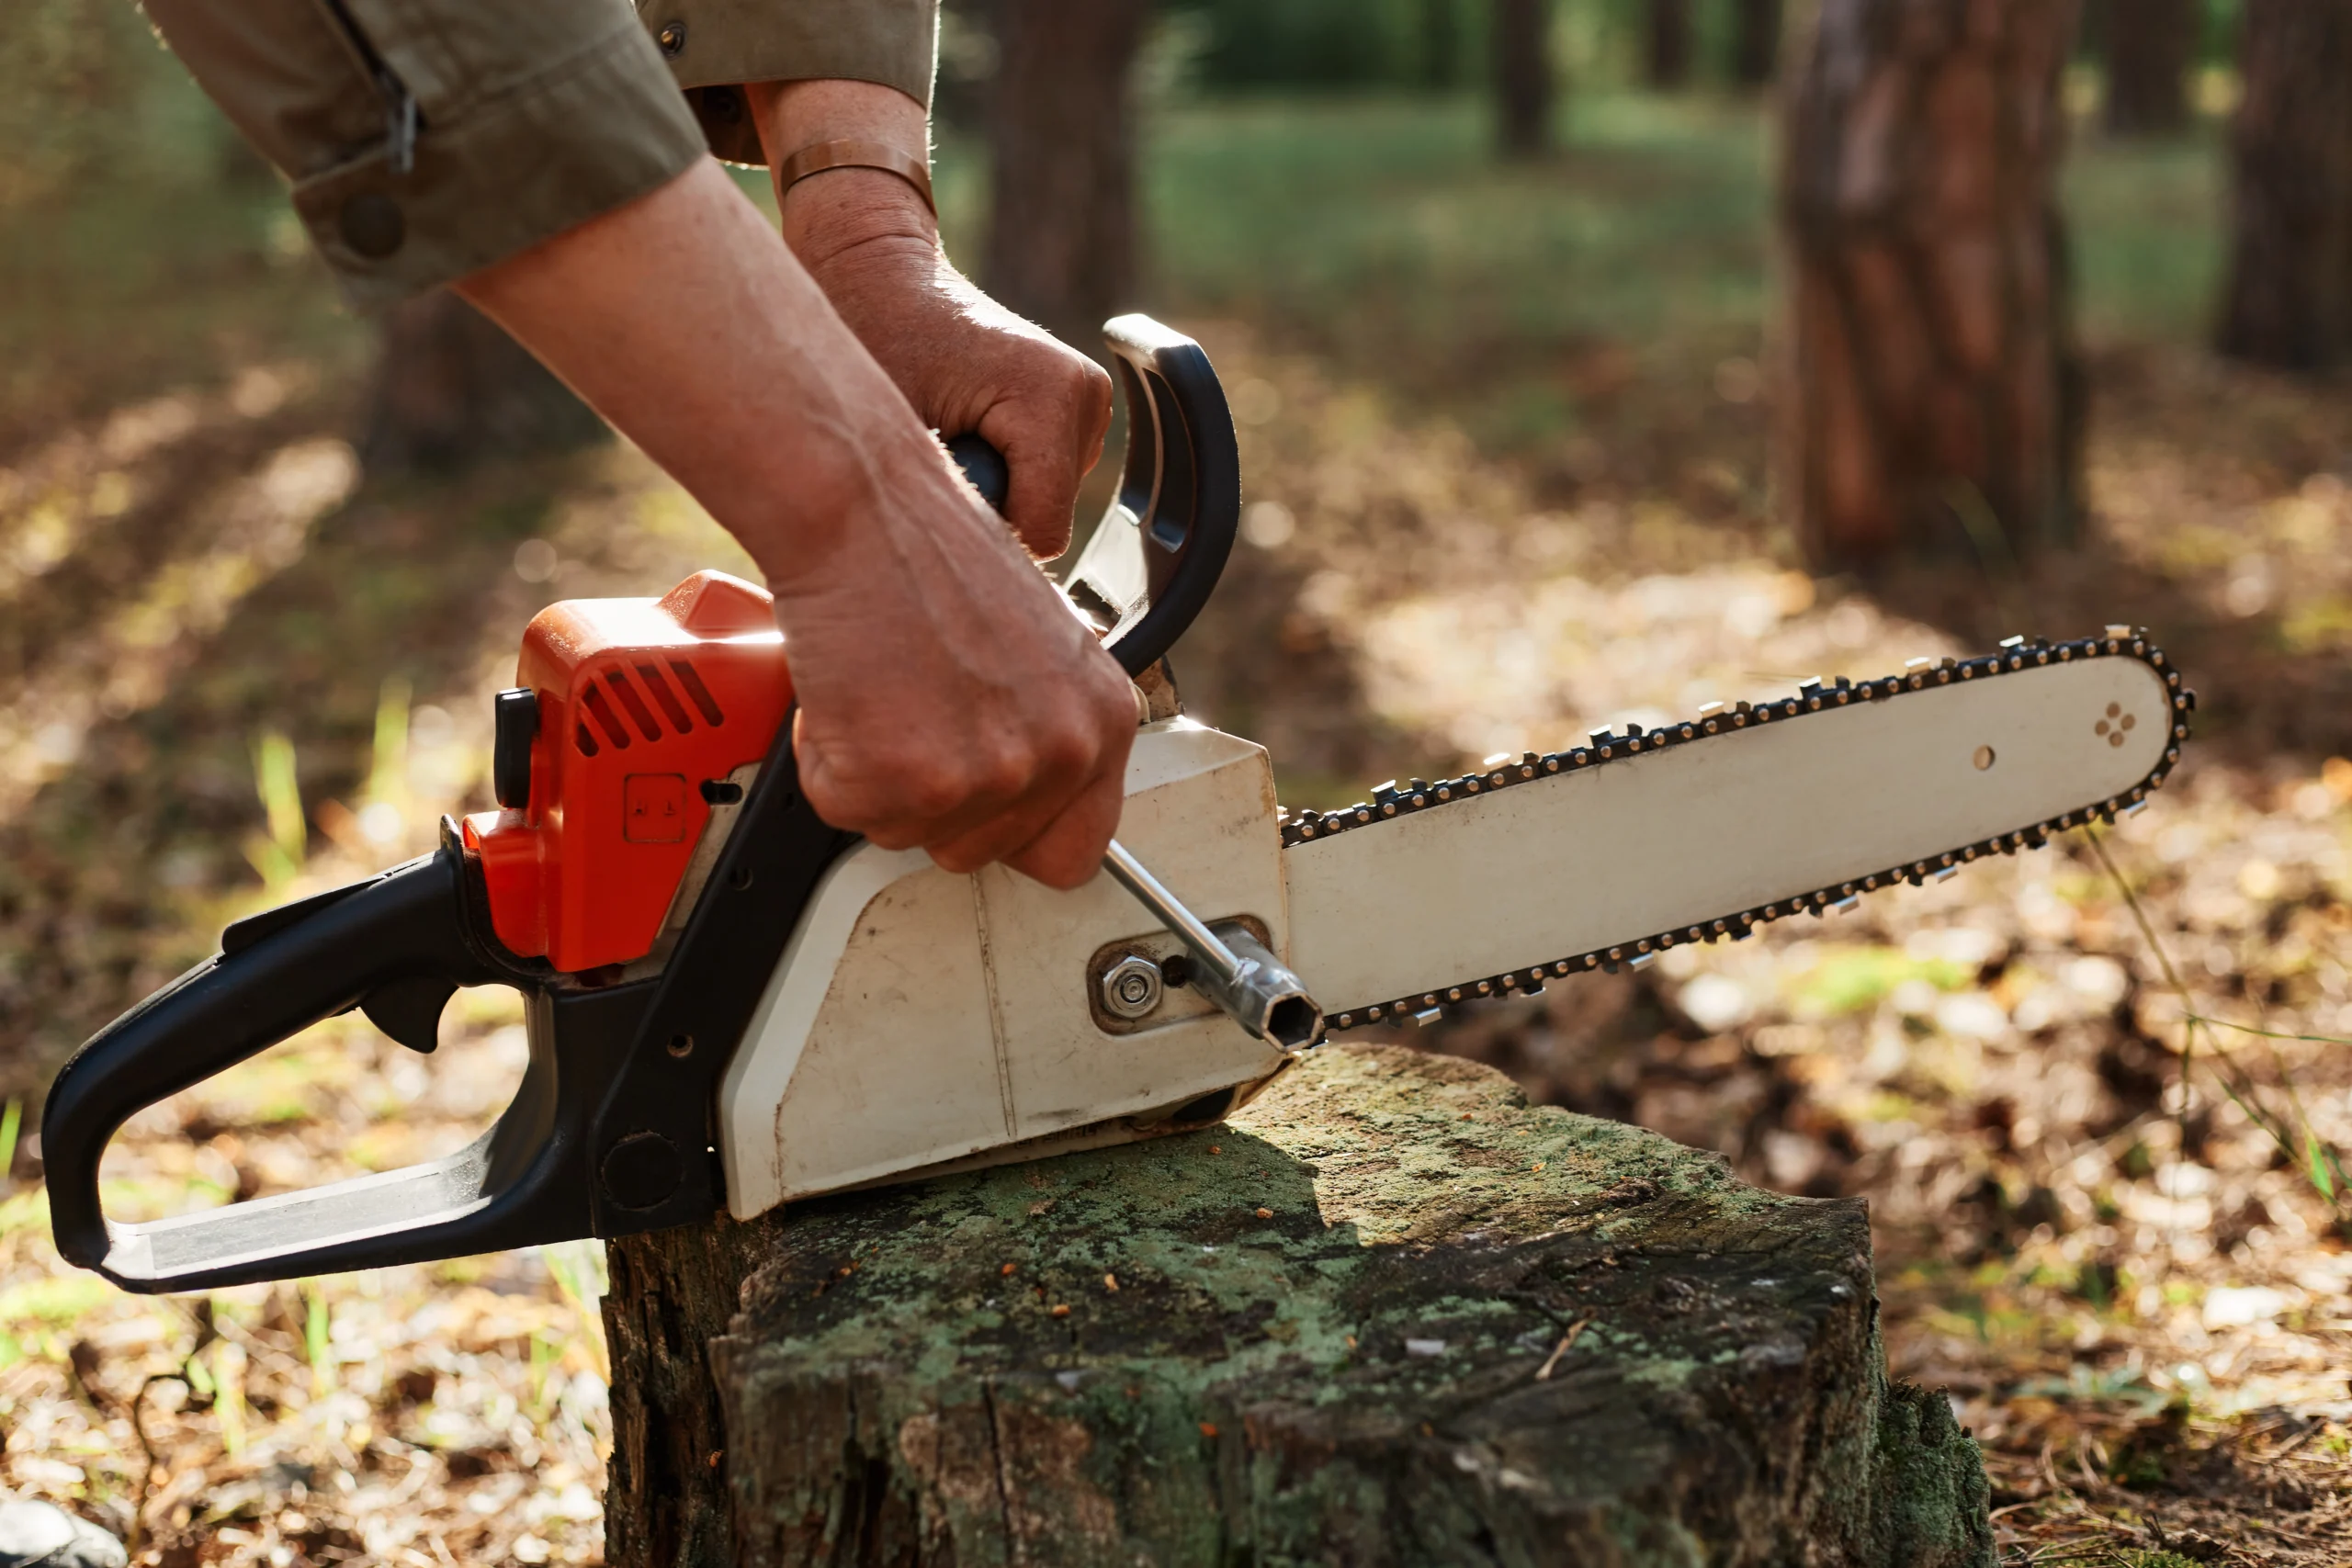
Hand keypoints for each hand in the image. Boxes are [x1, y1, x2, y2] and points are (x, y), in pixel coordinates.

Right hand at [455, 161, 1135, 887]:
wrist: (864, 508)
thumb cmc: (931, 556)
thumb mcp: (1036, 646)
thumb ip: (1045, 729)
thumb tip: (1024, 796)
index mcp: (1103, 720)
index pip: (1075, 852)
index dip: (1013, 835)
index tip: (982, 810)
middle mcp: (1060, 753)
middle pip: (975, 851)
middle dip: (927, 797)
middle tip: (909, 712)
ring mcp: (987, 774)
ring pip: (905, 833)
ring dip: (874, 773)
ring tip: (882, 689)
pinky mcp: (908, 780)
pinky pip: (846, 810)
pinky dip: (826, 759)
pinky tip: (846, 691)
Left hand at [748, 81, 1112, 560]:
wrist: (878, 270)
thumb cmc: (868, 336)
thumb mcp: (888, 431)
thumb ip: (929, 508)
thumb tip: (945, 589)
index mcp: (1050, 397)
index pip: (1040, 533)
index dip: (979, 538)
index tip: (925, 503)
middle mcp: (1084, 396)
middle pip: (1046, 520)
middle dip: (986, 512)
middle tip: (926, 463)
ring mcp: (1089, 400)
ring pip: (1046, 504)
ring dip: (992, 493)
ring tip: (941, 438)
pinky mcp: (1080, 406)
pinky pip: (1045, 481)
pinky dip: (1003, 474)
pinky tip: (963, 434)